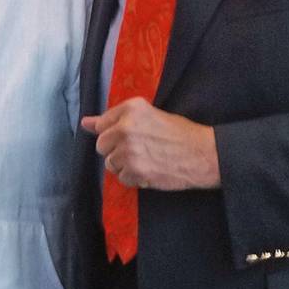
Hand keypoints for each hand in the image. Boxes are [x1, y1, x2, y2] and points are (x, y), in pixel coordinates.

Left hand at [82, 98, 219, 190]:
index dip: (112, 133)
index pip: (102, 124)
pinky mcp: (135, 171)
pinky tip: (149, 171)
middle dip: (115, 150)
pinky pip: (122, 178)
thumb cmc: (180, 132)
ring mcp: (128, 151)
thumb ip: (115, 118)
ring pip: (110, 164)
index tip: (125, 138)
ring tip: (146, 160)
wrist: (203, 154)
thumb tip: (84, 123)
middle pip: (102, 146)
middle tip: (138, 150)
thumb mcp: (149, 115)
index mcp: (131, 109)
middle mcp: (125, 128)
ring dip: (125, 165)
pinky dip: (134, 178)